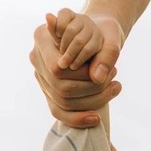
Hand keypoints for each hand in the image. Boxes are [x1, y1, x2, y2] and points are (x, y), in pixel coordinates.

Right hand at [31, 10, 124, 127]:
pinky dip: (77, 119)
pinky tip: (97, 118)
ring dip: (92, 101)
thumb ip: (103, 52)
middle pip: (60, 86)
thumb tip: (97, 77)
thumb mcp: (103, 35)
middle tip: (115, 79)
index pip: (58, 68)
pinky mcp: (46, 90)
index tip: (109, 71)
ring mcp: (39, 75)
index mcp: (42, 37)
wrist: (92, 35)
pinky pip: (57, 111)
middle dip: (92, 88)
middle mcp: (35, 56)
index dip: (83, 75)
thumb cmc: (99, 32)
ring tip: (115, 88)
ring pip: (61, 101)